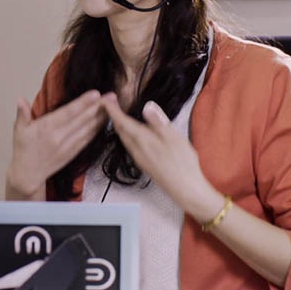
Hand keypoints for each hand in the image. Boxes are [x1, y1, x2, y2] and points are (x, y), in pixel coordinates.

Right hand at [6, 90, 104, 199]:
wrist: (28, 175)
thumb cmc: (23, 150)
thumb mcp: (19, 130)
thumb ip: (22, 114)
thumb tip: (20, 100)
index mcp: (46, 129)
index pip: (68, 113)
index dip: (82, 104)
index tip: (95, 94)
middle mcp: (59, 137)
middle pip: (82, 120)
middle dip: (98, 107)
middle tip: (111, 96)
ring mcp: (68, 146)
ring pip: (88, 129)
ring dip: (101, 117)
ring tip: (112, 106)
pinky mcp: (73, 153)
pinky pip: (87, 139)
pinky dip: (97, 130)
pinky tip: (104, 121)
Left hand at [101, 93, 221, 218]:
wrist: (185, 190)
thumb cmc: (182, 162)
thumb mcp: (173, 137)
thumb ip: (158, 122)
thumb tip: (147, 106)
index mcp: (142, 140)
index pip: (122, 122)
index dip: (112, 110)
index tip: (105, 100)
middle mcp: (136, 150)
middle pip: (120, 131)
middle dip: (114, 116)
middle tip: (111, 104)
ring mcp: (139, 158)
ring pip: (124, 139)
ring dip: (119, 126)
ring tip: (119, 116)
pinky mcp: (144, 164)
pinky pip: (129, 146)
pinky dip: (126, 135)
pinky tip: (133, 134)